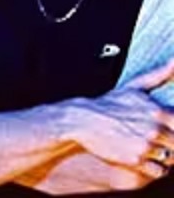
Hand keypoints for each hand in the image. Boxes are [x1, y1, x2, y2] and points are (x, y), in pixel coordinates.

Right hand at [64, 58, 173, 177]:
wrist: (82, 120)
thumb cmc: (109, 104)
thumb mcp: (134, 88)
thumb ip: (159, 76)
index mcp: (158, 111)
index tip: (166, 129)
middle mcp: (155, 130)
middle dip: (171, 144)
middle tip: (156, 139)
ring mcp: (145, 146)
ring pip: (171, 159)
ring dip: (164, 156)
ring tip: (148, 148)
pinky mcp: (135, 161)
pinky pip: (158, 171)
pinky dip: (154, 167)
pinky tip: (143, 158)